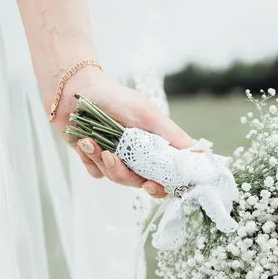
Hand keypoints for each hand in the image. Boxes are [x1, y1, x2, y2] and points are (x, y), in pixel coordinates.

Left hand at [50, 68, 192, 197]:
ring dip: (103, 160)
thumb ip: (172, 136)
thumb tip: (201, 154)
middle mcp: (137, 156)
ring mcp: (116, 159)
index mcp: (154, 147)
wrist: (77, 92)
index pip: (164, 176)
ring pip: (115, 178)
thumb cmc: (116, 98)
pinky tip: (85, 141)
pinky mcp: (95, 160)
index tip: (151, 185)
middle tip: (113, 158)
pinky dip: (90, 158)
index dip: (161, 186)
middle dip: (123, 172)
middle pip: (137, 181)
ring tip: (93, 141)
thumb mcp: (148, 115)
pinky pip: (96, 172)